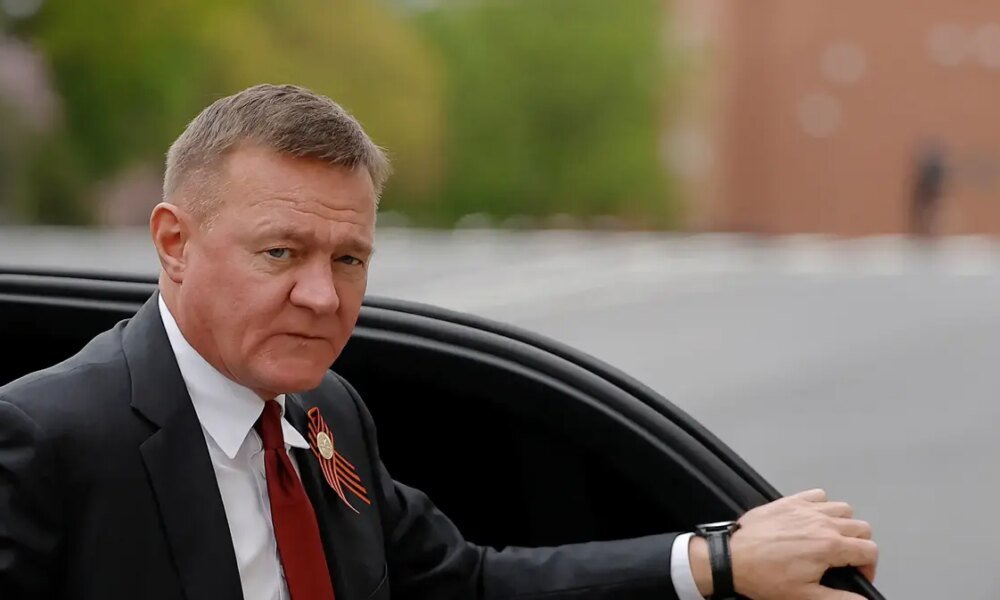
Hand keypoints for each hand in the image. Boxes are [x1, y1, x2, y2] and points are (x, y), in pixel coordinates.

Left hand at [690, 489, 876, 599]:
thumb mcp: (806, 596)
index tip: (858, 575)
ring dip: (844, 525)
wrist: (732, 558)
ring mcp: (805, 508)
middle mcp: (821, 522)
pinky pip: (818, 495)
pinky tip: (813, 520)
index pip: (869, 550)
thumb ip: (841, 599)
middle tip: (845, 560)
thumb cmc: (763, 575)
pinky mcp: (789, 501)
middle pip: (861, 528)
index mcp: (829, 545)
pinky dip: (822, 505)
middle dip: (859, 546)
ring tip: (831, 541)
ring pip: (843, 509)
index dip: (869, 567)